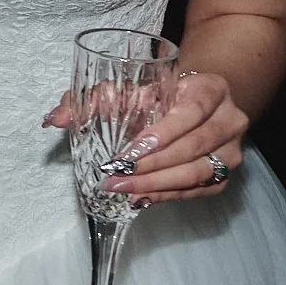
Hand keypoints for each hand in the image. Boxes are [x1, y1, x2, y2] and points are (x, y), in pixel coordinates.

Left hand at [43, 71, 246, 204]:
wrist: (197, 103)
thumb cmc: (159, 93)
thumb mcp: (131, 87)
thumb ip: (92, 99)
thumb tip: (54, 119)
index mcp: (210, 89)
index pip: (191, 111)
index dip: (163, 133)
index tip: (131, 150)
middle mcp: (229, 119)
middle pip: (193, 147)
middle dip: (150, 166)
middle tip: (114, 176)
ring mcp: (231, 149)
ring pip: (197, 173)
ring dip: (157, 184)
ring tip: (122, 190)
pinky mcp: (225, 174)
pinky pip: (198, 190)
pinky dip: (167, 195)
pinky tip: (141, 197)